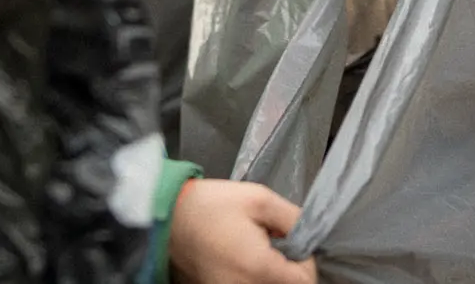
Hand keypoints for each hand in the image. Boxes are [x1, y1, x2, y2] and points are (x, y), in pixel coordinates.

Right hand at [169, 180, 317, 283]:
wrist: (166, 219)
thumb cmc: (210, 206)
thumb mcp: (259, 199)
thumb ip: (292, 218)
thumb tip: (308, 235)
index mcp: (260, 269)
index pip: (306, 282)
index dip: (306, 262)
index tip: (292, 242)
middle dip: (288, 268)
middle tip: (272, 243)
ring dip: (269, 273)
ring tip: (254, 249)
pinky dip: (251, 277)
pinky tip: (240, 258)